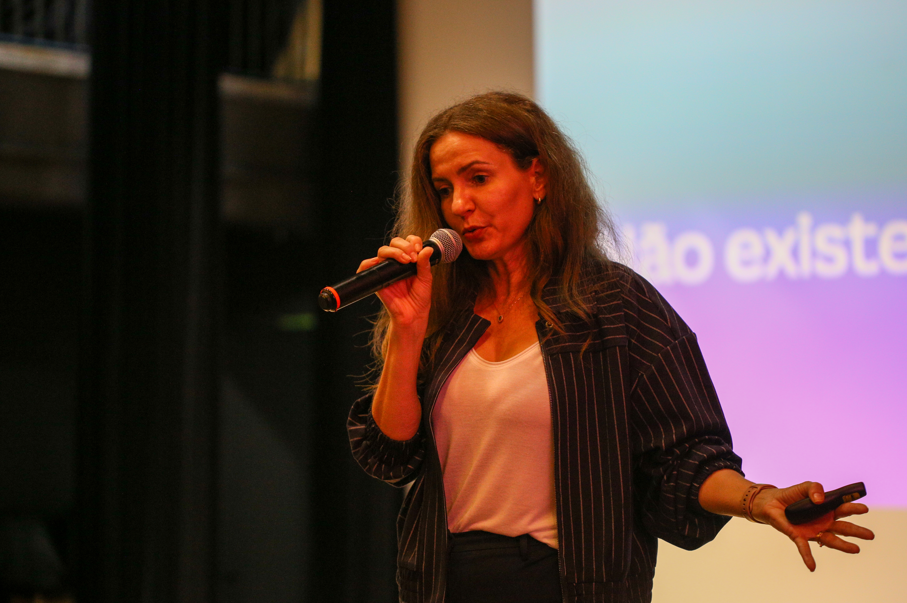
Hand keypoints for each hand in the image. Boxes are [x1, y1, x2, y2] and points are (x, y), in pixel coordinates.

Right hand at [357, 235, 434, 326]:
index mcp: (409, 259)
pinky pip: (366, 267)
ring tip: (405, 260)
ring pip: (382, 251)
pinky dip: (368, 262)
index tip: (418, 250)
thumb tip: (428, 249)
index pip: (407, 241)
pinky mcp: (378, 279)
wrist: (413, 314)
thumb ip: (425, 263)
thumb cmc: (419, 298)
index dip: (412, 241)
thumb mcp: (426, 279)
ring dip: (393, 252)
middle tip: (412, 258)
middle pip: (394, 243)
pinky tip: (378, 263)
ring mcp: (386, 269)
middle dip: (404, 246)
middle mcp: (397, 262)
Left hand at [753, 481, 874, 571]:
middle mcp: (823, 522)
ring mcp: (812, 531)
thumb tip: (820, 500)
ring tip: (856, 550)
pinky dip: (808, 557)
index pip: (843, 509)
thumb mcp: (804, 487)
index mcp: (827, 509)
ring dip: (843, 546)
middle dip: (857, 531)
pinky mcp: (798, 536)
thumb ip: (814, 488)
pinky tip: (812, 567)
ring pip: (830, 540)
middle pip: (843, 528)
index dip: (853, 508)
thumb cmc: (791, 495)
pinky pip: (804, 548)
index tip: (864, 509)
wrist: (771, 502)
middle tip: (870, 535)